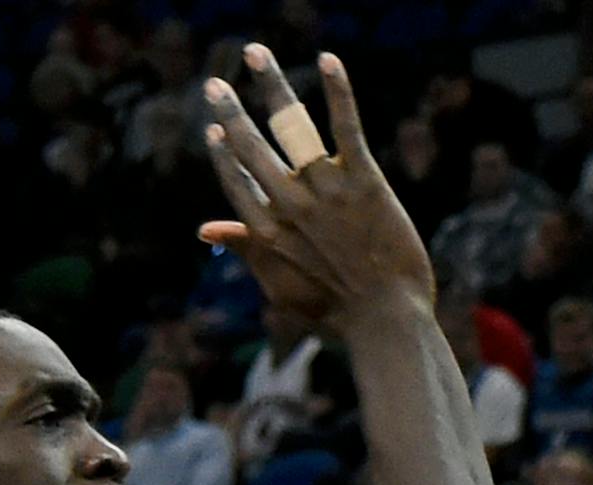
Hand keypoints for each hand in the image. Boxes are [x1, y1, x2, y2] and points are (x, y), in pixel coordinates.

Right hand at [199, 44, 433, 329]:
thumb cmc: (336, 316)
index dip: (224, 153)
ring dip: (269, 84)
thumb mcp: (280, 289)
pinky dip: (337, 92)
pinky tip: (327, 60)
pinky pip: (346, 127)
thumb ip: (246, 251)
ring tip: (253, 52)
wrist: (387, 323)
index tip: (215, 129)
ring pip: (289, 126)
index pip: (235, 180)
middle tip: (216, 84)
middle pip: (251, 147)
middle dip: (230, 111)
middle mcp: (289, 206)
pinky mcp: (363, 182)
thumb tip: (205, 228)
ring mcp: (325, 191)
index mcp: (265, 233)